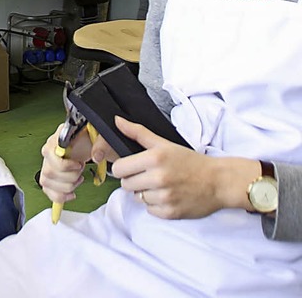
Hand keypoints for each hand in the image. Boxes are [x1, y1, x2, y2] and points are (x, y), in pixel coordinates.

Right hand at [39, 124, 107, 205]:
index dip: (65, 165)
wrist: (87, 143)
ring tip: (78, 179)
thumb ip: (100, 144)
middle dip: (70, 176)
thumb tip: (97, 156)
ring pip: (46, 182)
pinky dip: (60, 196)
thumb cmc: (89, 138)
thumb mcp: (97, 137)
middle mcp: (49, 150)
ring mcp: (47, 163)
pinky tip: (71, 193)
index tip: (79, 165)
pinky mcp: (49, 176)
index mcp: (57, 138)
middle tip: (80, 170)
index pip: (49, 153)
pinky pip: (47, 190)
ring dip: (66, 186)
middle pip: (49, 172)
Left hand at [111, 116, 234, 219]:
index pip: (119, 169)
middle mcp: (158, 178)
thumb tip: (117, 121)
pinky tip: (167, 196)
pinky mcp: (171, 213)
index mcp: (154, 158)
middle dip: (133, 180)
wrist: (218, 181)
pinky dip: (155, 205)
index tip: (131, 167)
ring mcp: (165, 197)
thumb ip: (137, 132)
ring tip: (160, 185)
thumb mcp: (164, 143)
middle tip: (148, 175)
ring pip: (137, 198)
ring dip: (145, 193)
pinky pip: (149, 210)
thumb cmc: (190, 161)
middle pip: (125, 185)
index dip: (123, 168)